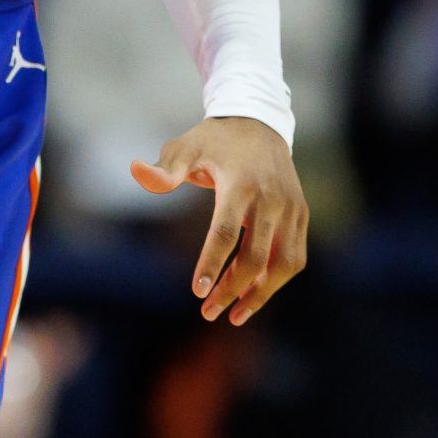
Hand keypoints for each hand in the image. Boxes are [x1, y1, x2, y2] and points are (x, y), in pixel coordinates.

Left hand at [132, 117, 308, 325]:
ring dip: (261, 294)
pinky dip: (277, 280)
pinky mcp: (301, 214)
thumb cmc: (215, 141)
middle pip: (256, 257)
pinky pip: (294, 256)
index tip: (197, 292)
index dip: (212, 265)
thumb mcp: (186, 148)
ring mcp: (291, 208)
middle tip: (208, 311)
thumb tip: (137, 172)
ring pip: (283, 264)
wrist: (259, 122)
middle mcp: (271, 199)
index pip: (225, 233)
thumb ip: (164, 168)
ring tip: (235, 315)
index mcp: (240, 185)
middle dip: (231, 289)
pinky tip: (254, 294)